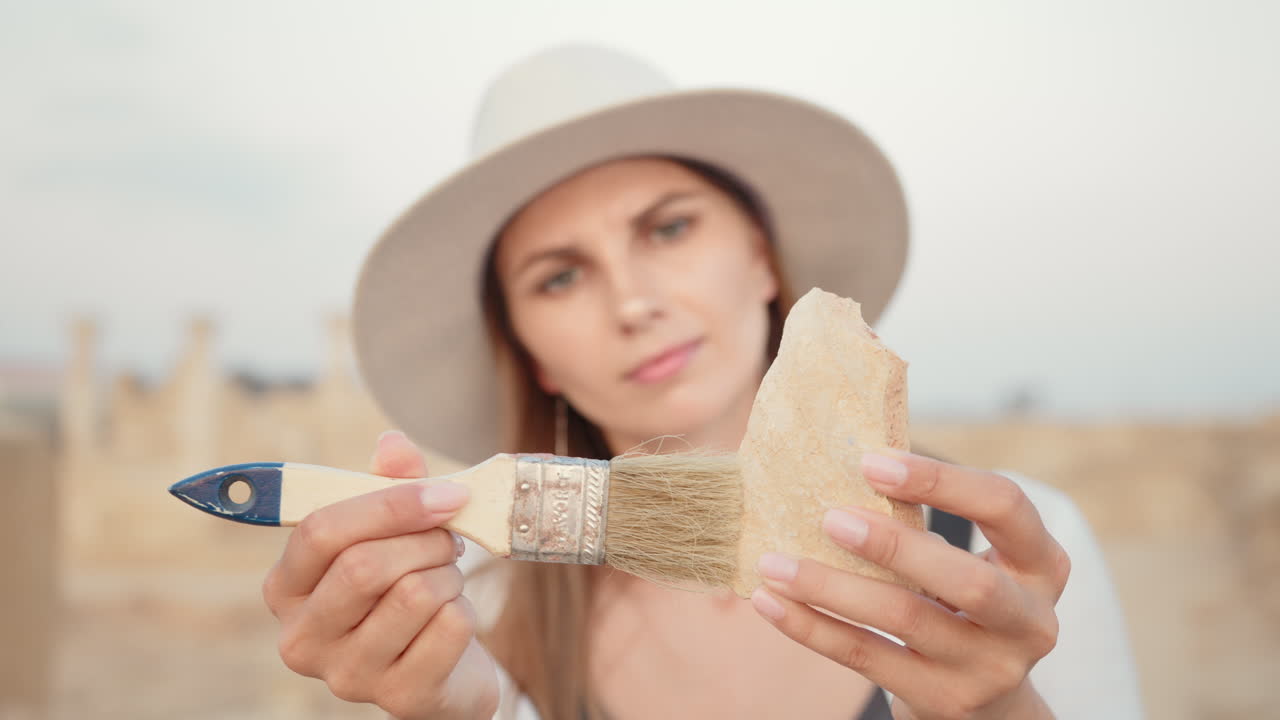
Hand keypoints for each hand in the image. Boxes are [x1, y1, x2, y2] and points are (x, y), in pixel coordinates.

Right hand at [262, 430, 499, 719]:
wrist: (446, 669)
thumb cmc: (407, 587)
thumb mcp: (396, 531)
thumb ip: (391, 485)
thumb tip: (392, 444)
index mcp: (285, 587)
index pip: (321, 531)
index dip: (389, 504)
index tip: (444, 494)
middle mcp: (302, 638)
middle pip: (364, 566)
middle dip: (425, 541)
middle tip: (448, 541)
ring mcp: (346, 676)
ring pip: (414, 594)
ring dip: (448, 576)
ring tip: (446, 581)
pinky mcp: (398, 698)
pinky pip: (449, 627)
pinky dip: (466, 612)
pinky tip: (454, 620)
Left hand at [750, 451, 1067, 719]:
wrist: (991, 708)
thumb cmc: (963, 607)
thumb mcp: (971, 564)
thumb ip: (927, 525)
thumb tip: (838, 467)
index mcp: (1041, 565)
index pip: (1006, 507)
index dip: (942, 481)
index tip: (872, 462)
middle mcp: (1029, 620)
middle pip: (968, 580)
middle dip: (894, 545)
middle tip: (829, 517)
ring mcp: (990, 668)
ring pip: (905, 619)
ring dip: (830, 586)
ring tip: (774, 563)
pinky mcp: (944, 702)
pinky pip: (866, 657)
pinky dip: (812, 627)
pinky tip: (771, 603)